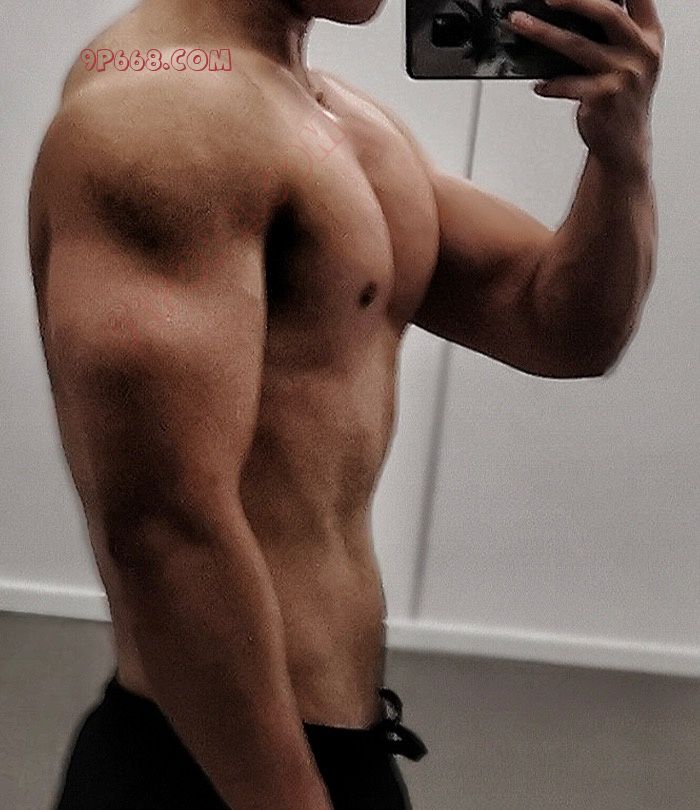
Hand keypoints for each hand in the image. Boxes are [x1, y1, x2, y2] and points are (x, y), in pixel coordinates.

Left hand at [505, 0, 664, 172]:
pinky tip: (540, 85)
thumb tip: (569, 13)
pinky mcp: (604, 99)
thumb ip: (612, 36)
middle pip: (606, 13)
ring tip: (521, 24)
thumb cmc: (621, 100)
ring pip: (577, 46)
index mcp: (650, 36)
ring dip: (544, 33)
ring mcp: (623, 76)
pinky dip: (550, 84)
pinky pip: (568, 85)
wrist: (624, 145)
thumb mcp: (629, 61)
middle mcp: (641, 52)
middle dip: (573, 0)